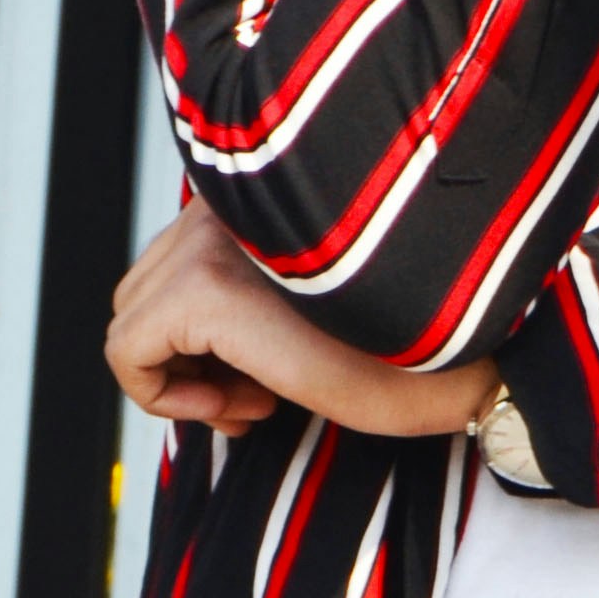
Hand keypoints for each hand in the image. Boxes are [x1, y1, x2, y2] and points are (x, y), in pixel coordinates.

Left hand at [105, 201, 497, 440]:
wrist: (472, 360)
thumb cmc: (412, 342)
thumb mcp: (318, 304)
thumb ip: (256, 286)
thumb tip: (178, 332)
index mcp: (264, 192)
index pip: (179, 263)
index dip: (204, 340)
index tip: (263, 378)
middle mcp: (234, 200)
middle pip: (145, 288)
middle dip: (186, 356)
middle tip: (256, 394)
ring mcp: (217, 238)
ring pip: (131, 318)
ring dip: (181, 375)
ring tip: (256, 398)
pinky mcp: (206, 288)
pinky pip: (126, 351)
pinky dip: (160, 394)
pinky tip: (239, 405)